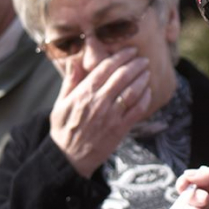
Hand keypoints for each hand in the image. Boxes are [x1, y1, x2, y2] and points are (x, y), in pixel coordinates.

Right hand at [50, 47, 151, 177]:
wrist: (69, 158)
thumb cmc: (64, 129)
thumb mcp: (60, 103)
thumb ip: (70, 81)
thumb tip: (76, 60)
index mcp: (84, 93)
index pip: (105, 68)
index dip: (120, 56)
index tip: (130, 50)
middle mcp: (99, 102)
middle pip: (122, 76)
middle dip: (135, 64)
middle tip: (143, 59)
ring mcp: (111, 116)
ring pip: (132, 91)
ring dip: (142, 79)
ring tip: (147, 71)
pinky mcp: (120, 129)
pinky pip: (137, 110)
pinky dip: (145, 99)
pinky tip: (148, 91)